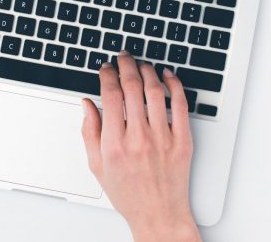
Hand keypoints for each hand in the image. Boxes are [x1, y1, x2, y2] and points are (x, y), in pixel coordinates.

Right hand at [82, 51, 198, 241]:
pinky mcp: (183, 140)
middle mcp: (138, 139)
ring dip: (147, 71)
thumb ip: (89, 132)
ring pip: (155, 91)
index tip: (105, 69)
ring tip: (142, 64)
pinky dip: (174, 85)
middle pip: (132, 87)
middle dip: (126, 65)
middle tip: (123, 57)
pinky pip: (180, 105)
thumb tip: (87, 103)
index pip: (110, 96)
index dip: (106, 75)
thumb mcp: (97, 165)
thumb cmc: (129, 193)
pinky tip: (168, 76)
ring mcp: (163, 138)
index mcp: (114, 144)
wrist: (159, 214)